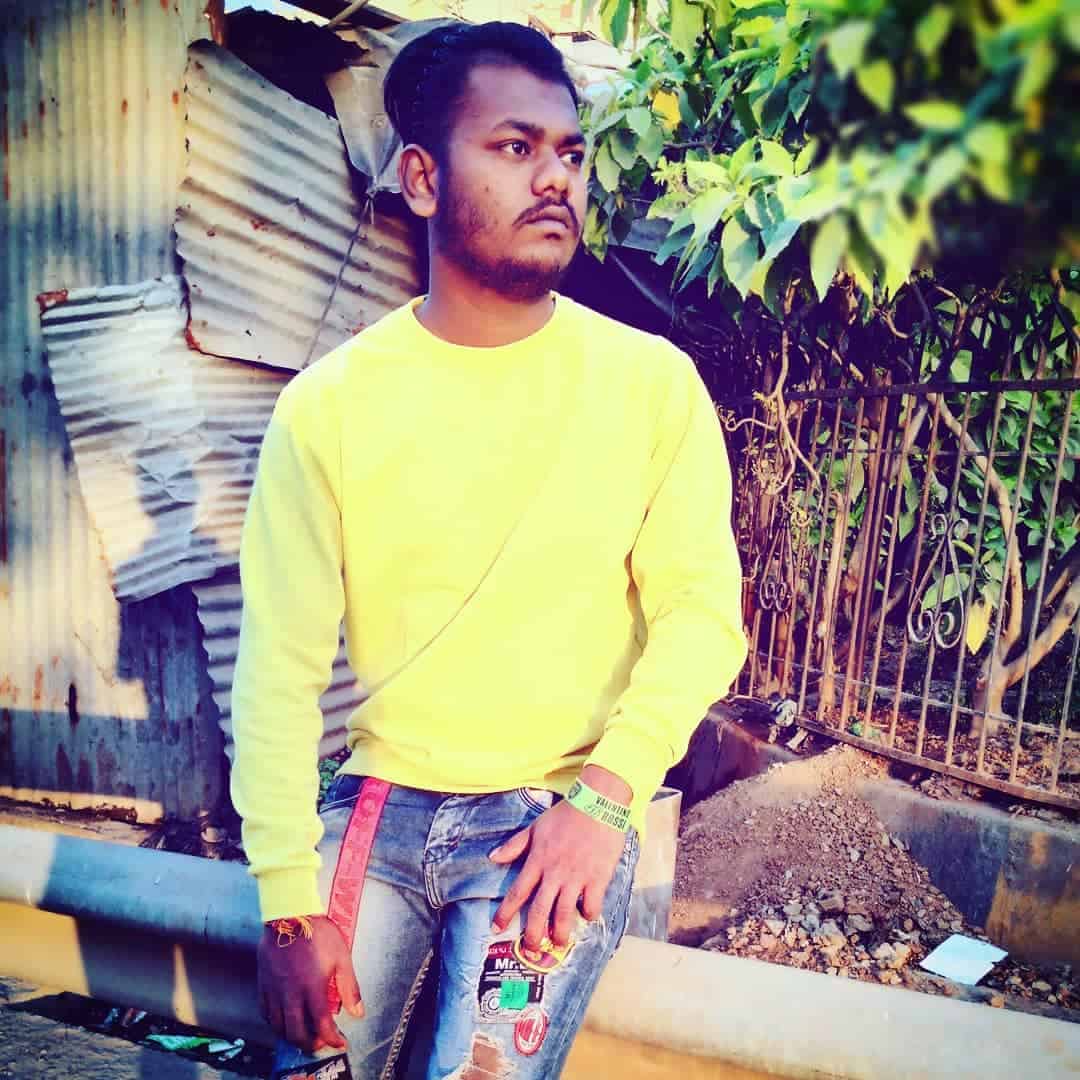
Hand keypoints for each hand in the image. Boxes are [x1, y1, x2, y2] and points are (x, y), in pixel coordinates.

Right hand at [257, 915, 363, 1053]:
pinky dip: (275, 1023)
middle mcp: (290, 993)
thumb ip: (349, 987)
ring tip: (304, 1034)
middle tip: (320, 1042)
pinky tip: (284, 1019)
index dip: (332, 1038)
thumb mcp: (341, 956)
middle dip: (311, 1044)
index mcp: (312, 987)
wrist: (290, 914)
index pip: (321, 1025)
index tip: (340, 1041)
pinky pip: (265, 1012)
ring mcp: (274, 990)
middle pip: (296, 1033)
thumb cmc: (318, 933)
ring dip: (292, 1036)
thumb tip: (358, 1012)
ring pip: (278, 1027)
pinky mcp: (263, 983)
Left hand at [489, 768, 630, 950]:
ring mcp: (576, 877)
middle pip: (540, 910)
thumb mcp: (535, 827)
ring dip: (560, 933)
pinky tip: (586, 916)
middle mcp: (554, 873)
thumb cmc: (565, 815)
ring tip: (558, 944)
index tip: (496, 928)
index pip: (518, 892)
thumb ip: (514, 845)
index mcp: (537, 860)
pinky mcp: (597, 878)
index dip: (505, 912)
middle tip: (530, 951)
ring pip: (564, 914)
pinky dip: (588, 914)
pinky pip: (591, 904)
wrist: (597, 803)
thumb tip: (492, 857)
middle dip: (533, 935)